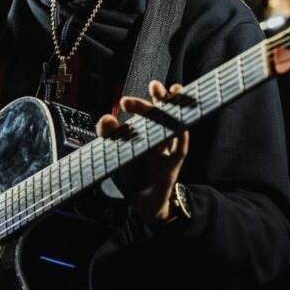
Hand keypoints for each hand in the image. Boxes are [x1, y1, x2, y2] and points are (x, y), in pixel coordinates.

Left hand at [96, 80, 189, 224]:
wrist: (143, 203)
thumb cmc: (130, 174)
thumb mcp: (114, 153)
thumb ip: (108, 134)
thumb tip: (107, 117)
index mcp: (145, 133)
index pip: (145, 112)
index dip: (140, 103)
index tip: (125, 100)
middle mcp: (158, 138)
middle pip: (162, 114)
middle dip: (158, 98)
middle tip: (153, 85)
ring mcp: (167, 151)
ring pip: (174, 126)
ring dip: (175, 108)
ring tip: (175, 91)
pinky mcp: (172, 167)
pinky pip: (180, 151)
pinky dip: (181, 140)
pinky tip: (181, 127)